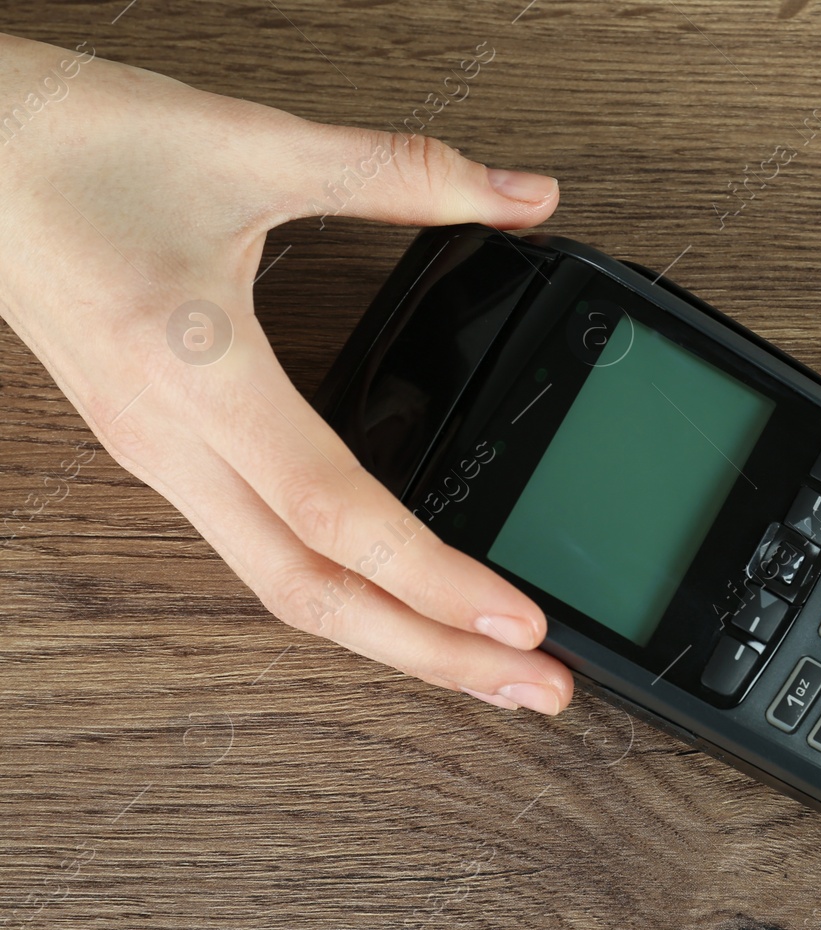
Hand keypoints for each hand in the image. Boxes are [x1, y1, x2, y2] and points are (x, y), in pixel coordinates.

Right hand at [0, 34, 571, 713]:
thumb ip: (405, 172)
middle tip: (537, 685)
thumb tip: (526, 194)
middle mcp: (172, 441)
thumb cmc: (74, 146)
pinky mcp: (164, 452)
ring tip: (484, 658)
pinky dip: (344, 590)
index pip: (333, 511)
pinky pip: (261, 551)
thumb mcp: (255, 143)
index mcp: (195, 371)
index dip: (433, 578)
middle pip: (312, 592)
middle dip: (433, 654)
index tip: (520, 621)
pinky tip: (400, 597)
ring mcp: (161, 458)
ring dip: (391, 635)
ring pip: (283, 585)